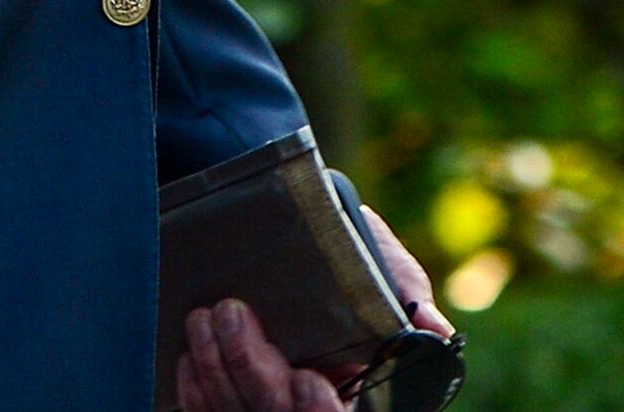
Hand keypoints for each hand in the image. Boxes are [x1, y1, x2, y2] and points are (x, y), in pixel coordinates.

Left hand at [177, 205, 454, 411]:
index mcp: (360, 391)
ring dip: (217, 370)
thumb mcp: (389, 269)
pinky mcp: (232, 397)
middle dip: (253, 373)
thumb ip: (408, 297)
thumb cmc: (354, 254)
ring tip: (205, 318)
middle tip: (233, 315)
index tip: (307, 377)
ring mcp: (269, 403)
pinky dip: (196, 391)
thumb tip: (433, 331)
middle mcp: (314, 403)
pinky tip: (191, 355)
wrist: (301, 228)